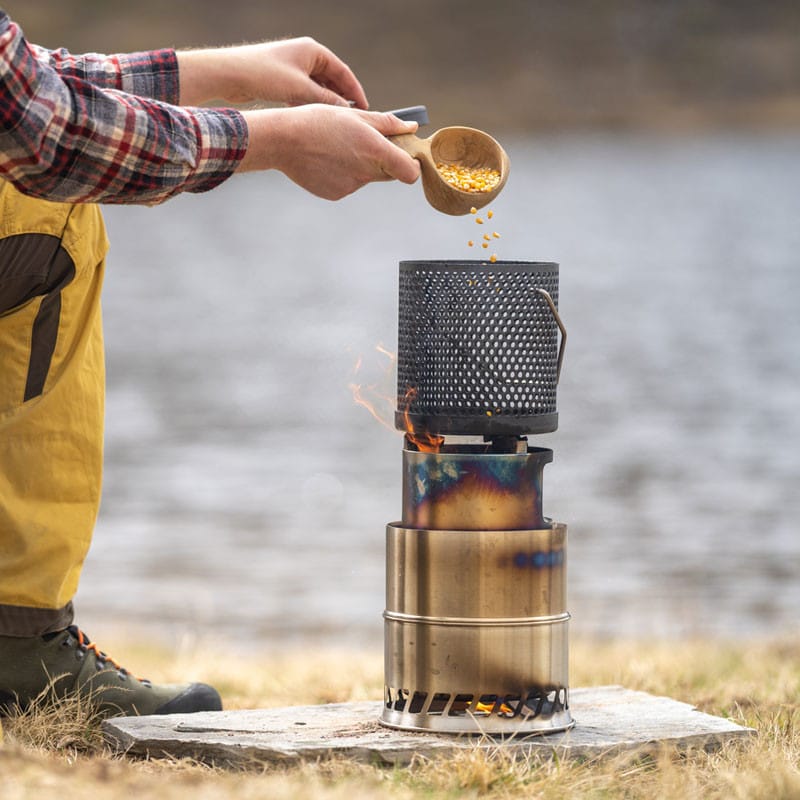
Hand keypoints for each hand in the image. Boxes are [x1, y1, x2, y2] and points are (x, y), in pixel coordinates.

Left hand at [177, 37, 367, 108]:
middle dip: (342, 101)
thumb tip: (347, 113)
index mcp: (313, 51)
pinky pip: (304, 95)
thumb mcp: (301, 90)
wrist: (231, 74)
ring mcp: (293, 69)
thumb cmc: (265, 75)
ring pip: (318, 91)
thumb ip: (326, 102)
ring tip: (335, 125)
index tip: (366, 110)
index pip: (343, 73)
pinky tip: (314, 122)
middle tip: (353, 121)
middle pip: (332, 82)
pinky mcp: (282, 81)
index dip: (356, 92)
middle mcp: (304, 57)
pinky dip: (311, 107)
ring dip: (326, 106)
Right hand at [238, 105, 420, 199]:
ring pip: (366, 178)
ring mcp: (351, 187)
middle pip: (389, 174)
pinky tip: (327, 160)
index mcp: (375, 152)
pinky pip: (348, 184)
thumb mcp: (356, 116)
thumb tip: (411, 128)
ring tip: (337, 148)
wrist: (284, 140)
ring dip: (360, 166)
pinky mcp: (336, 194)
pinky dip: (343, 174)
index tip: (407, 157)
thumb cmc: (319, 122)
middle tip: (366, 144)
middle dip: (384, 161)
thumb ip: (388, 124)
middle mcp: (366, 174)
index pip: (410, 173)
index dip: (412, 166)